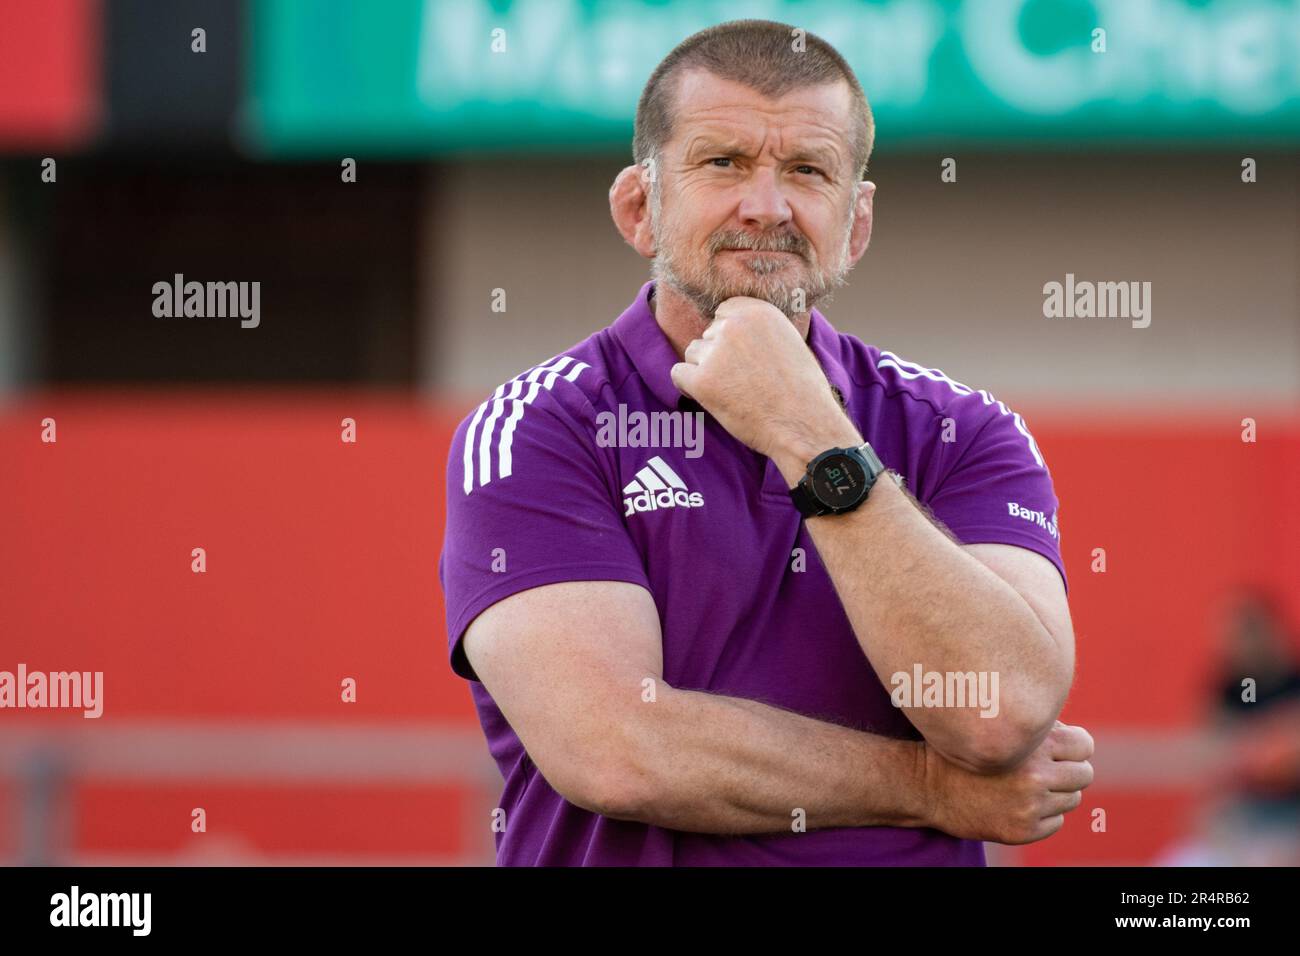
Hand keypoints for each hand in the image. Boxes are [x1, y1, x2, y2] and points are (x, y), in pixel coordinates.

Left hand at [669, 296, 857, 463]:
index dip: (730, 337)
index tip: (744, 357)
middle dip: (720, 355)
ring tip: (734, 392)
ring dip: (706, 371)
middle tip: (744, 381)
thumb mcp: (789, 341)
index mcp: (758, 311)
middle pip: (708, 334)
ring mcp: (716, 353)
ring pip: (693, 354)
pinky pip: (678, 374)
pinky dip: (689, 387)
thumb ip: (759, 329)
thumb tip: (731, 323)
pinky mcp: (702, 381)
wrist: (804, 426)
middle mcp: (735, 325)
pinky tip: (712, 399)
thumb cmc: (801, 391)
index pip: (723, 312)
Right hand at [923, 721, 1094, 844]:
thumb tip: (1076, 738)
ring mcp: (1030, 806)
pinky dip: (1044, 815)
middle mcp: (1035, 776)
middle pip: (1083, 774)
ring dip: (1056, 793)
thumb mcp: (998, 727)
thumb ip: (1036, 730)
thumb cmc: (964, 750)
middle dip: (1068, 771)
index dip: (1075, 746)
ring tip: (1027, 787)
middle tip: (1046, 771)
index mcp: (1032, 746)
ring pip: (1072, 799)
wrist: (928, 786)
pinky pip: (1056, 821)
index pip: (1084, 745)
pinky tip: (1017, 805)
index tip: (1062, 750)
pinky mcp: (1024, 831)